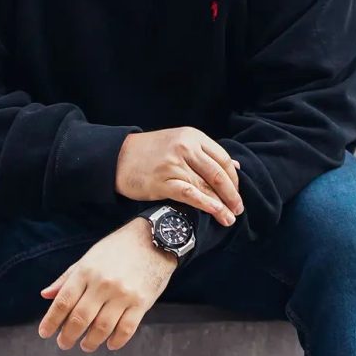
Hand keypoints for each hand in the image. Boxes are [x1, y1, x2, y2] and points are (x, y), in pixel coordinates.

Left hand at [37, 218, 176, 351]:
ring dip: (91, 342)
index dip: (51, 320)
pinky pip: (126, 329)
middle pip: (80, 318)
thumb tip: (46, 295)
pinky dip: (117, 341)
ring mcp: (123, 294)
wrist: (154, 240)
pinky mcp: (142, 302)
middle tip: (64, 344)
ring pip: (102, 328)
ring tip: (86, 345)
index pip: (64, 301)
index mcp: (86, 271)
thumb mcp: (89, 257)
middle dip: (68, 336)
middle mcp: (103, 284)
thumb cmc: (118, 248)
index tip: (44, 333)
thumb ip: (67, 277)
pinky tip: (110, 344)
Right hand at [116, 127, 243, 226]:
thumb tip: (237, 166)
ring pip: (206, 186)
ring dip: (222, 205)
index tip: (236, 193)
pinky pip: (191, 195)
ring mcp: (174, 164)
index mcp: (193, 136)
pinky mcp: (163, 181)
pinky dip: (207, 205)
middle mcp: (185, 148)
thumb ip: (206, 153)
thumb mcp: (180, 142)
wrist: (118, 157)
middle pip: (218, 174)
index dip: (234, 179)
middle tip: (238, 209)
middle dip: (232, 194)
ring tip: (230, 218)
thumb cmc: (151, 152)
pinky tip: (217, 214)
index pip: (223, 159)